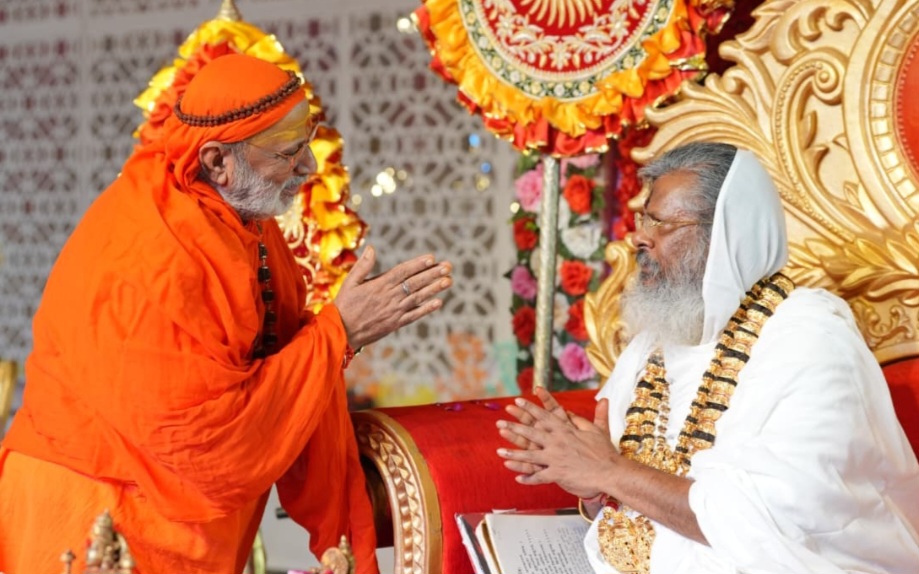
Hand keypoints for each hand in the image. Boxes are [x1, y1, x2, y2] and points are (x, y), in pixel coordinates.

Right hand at [334, 245, 451, 348]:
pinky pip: (414, 315)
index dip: (418, 264)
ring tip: (449, 281)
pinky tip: (438, 302)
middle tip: (448, 266)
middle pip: (415, 282)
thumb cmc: (344, 305)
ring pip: (418, 297)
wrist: (341, 332)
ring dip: (434, 289)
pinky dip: (426, 309)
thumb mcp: (349, 282)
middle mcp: (390, 297)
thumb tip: (371, 248)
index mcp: (379, 285)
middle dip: (433, 273)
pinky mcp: (395, 323)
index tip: (432, 258)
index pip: (403, 271)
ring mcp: (394, 311)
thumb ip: (362, 266)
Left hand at [496, 391, 615, 498]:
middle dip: (514, 428)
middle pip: (530, 433)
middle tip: (499, 424)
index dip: (529, 408)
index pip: (543, 416)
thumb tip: (588, 405)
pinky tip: (518, 479)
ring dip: (513, 454)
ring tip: (499, 452)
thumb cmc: (605, 452)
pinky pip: (539, 476)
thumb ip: (587, 418)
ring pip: (529, 456)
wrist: (610, 472)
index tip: (517, 401)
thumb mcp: (596, 430)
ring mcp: (555, 458)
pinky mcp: (557, 473)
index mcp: (565, 430)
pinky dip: (528, 478)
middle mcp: (557, 442)